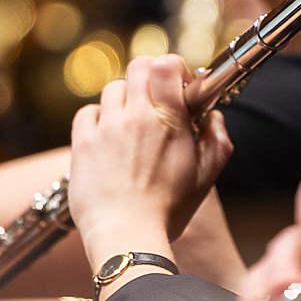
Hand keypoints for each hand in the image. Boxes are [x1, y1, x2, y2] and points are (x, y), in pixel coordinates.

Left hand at [68, 54, 231, 276]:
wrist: (127, 236)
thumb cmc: (168, 212)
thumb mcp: (206, 178)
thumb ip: (217, 141)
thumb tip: (214, 118)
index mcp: (168, 120)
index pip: (166, 64)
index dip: (173, 69)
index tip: (179, 88)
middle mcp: (135, 116)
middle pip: (138, 67)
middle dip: (149, 77)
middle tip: (156, 102)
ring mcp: (106, 128)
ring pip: (113, 88)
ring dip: (125, 99)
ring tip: (132, 124)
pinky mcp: (83, 143)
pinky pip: (88, 112)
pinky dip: (99, 118)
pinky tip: (108, 136)